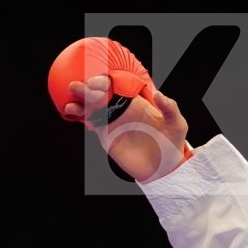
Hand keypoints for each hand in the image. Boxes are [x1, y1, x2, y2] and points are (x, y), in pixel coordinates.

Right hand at [64, 76, 191, 181]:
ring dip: (80, 100)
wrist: (164, 168)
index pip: (120, 85)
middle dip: (88, 87)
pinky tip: (70, 111)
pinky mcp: (106, 135)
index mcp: (137, 101)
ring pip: (93, 106)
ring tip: (70, 97)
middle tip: (77, 85)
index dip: (109, 80)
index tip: (101, 80)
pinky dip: (79, 115)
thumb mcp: (177, 124)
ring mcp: (112, 121)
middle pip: (102, 93)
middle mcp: (122, 108)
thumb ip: (170, 108)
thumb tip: (159, 94)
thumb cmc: (172, 143)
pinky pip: (90, 122)